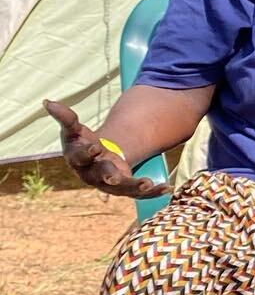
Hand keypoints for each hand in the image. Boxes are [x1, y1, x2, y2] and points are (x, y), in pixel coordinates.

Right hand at [44, 100, 169, 200]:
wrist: (96, 158)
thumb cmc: (82, 141)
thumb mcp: (74, 129)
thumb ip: (65, 117)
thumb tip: (47, 102)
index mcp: (78, 160)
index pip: (80, 157)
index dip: (87, 153)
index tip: (95, 147)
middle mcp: (92, 175)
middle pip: (101, 176)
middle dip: (109, 175)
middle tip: (116, 177)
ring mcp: (109, 184)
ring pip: (122, 188)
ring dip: (135, 186)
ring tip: (148, 183)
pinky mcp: (125, 188)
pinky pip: (139, 192)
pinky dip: (153, 191)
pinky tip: (167, 188)